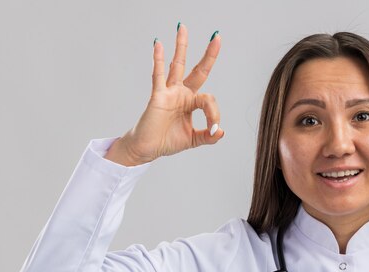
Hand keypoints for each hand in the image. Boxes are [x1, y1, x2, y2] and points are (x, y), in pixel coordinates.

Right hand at [107, 24, 223, 164]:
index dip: (214, 114)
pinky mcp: (158, 96)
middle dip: (208, 54)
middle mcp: (181, 93)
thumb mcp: (194, 140)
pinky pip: (158, 75)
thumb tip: (220, 132)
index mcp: (191, 102)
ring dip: (181, 46)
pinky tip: (159, 44)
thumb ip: (208, 137)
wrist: (148, 148)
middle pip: (198, 70)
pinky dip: (158, 60)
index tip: (213, 129)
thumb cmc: (167, 141)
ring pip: (177, 65)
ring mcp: (169, 92)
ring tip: (182, 27)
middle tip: (216, 36)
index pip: (209, 100)